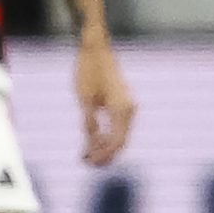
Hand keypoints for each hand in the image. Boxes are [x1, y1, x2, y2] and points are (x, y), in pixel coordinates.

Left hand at [76, 37, 134, 167]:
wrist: (96, 49)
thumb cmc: (88, 71)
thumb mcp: (84, 100)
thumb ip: (89, 123)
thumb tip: (91, 144)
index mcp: (121, 110)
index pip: (115, 142)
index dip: (102, 156)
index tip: (88, 163)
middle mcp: (129, 109)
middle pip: (120, 141)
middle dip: (105, 154)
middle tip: (86, 163)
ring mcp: (128, 105)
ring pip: (120, 134)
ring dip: (105, 146)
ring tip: (86, 155)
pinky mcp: (123, 102)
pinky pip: (118, 125)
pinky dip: (107, 134)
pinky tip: (93, 140)